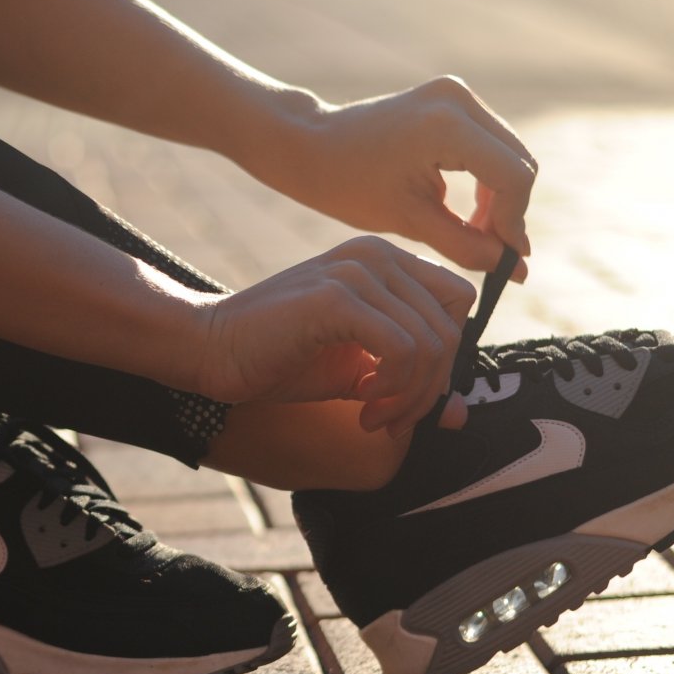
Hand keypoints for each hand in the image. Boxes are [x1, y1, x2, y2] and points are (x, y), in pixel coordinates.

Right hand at [193, 236, 475, 433]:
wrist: (211, 348)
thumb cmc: (279, 357)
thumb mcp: (357, 370)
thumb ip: (409, 382)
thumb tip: (462, 414)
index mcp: (384, 260)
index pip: (457, 303)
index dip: (444, 358)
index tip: (403, 395)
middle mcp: (376, 254)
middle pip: (450, 328)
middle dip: (428, 388)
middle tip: (388, 418)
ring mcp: (357, 271)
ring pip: (431, 343)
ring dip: (408, 396)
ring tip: (372, 415)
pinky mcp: (337, 298)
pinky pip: (404, 349)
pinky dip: (392, 388)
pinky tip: (360, 400)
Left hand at [239, 78, 536, 279]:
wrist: (309, 145)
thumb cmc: (348, 184)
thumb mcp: (409, 221)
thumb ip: (467, 246)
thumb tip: (517, 272)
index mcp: (446, 125)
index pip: (512, 177)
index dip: (514, 223)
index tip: (506, 261)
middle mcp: (457, 99)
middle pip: (518, 163)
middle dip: (509, 212)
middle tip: (492, 252)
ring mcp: (455, 94)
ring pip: (508, 154)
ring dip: (500, 198)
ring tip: (476, 235)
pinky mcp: (450, 100)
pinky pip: (489, 144)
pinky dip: (486, 180)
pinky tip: (467, 213)